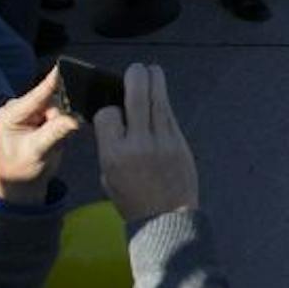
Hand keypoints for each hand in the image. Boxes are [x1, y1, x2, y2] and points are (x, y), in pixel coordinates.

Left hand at [0, 67, 83, 205]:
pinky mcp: (40, 116)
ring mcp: (30, 111)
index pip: (37, 96)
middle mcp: (18, 108)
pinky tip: (54, 139)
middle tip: (55, 140)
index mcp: (10, 114)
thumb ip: (55, 133)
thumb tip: (74, 119)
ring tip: (52, 143)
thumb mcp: (38, 152)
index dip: (52, 82)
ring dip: (61, 124)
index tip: (63, 68)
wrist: (22, 184)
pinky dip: (62, 126)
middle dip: (59, 118)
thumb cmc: (22, 170)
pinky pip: (61, 113)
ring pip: (59, 106)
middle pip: (52, 100)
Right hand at [94, 64, 200, 220]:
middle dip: (134, 76)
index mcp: (114, 154)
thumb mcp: (108, 176)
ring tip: (150, 70)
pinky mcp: (180, 141)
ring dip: (154, 80)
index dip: (108, 108)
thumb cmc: (132, 199)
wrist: (167, 218)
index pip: (108, 114)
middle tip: (135, 69)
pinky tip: (159, 94)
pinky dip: (163, 101)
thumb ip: (110, 147)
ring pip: (158, 99)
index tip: (112, 112)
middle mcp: (139, 143)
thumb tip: (115, 120)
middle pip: (136, 95)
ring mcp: (163, 140)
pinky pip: (169, 113)